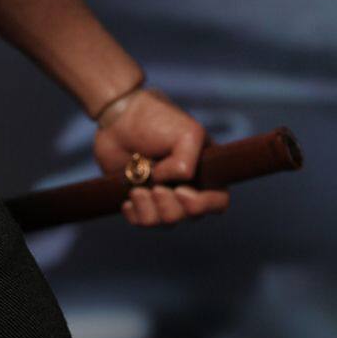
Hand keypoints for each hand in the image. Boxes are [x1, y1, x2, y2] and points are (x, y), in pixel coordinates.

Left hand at [93, 89, 229, 227]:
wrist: (119, 115)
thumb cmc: (156, 119)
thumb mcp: (187, 133)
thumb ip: (187, 164)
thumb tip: (168, 187)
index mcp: (205, 172)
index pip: (218, 203)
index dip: (203, 205)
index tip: (180, 191)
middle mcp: (187, 187)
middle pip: (190, 217)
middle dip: (171, 206)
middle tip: (155, 186)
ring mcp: (163, 195)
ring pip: (166, 222)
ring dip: (151, 210)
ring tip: (136, 189)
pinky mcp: (139, 198)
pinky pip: (141, 221)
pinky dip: (135, 215)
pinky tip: (127, 201)